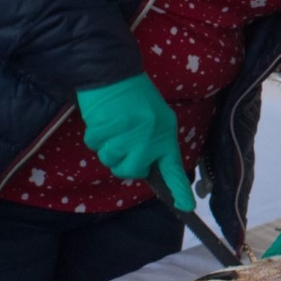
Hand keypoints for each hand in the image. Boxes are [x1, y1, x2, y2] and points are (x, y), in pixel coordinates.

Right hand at [76, 73, 193, 210]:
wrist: (115, 73)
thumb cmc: (136, 97)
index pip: (173, 167)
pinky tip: (103, 120)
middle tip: (122, 142)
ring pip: (110, 159)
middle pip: (131, 170)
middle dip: (123, 162)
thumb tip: (146, 167)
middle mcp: (148, 137)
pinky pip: (95, 145)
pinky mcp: (107, 128)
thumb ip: (154, 144)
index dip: (178, 189)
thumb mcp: (156, 119)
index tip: (186, 207)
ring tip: (114, 126)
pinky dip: (95, 135)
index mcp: (164, 134)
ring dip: (107, 146)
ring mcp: (127, 134)